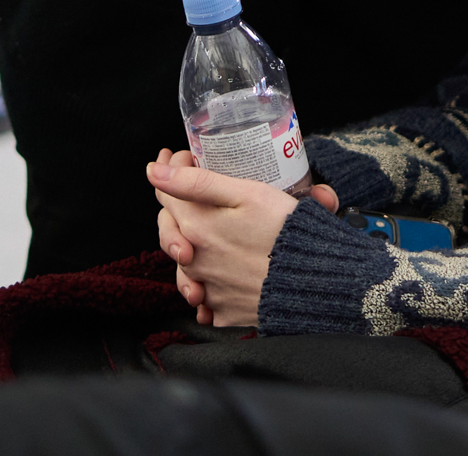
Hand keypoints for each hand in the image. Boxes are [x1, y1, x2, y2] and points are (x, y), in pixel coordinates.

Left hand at [150, 149, 337, 329]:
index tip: (184, 157)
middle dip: (176, 206)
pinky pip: (205, 299)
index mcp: (196, 227)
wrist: (314, 284)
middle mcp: (194, 261)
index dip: (172, 169)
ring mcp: (208, 289)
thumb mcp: (246, 194)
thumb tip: (153, 172)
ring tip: (205, 234)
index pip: (165, 193)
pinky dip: (206, 286)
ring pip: (183, 264)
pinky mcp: (224, 311)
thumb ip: (197, 182)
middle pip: (169, 229)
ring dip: (186, 248)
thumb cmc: (285, 233)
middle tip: (193, 191)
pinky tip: (217, 275)